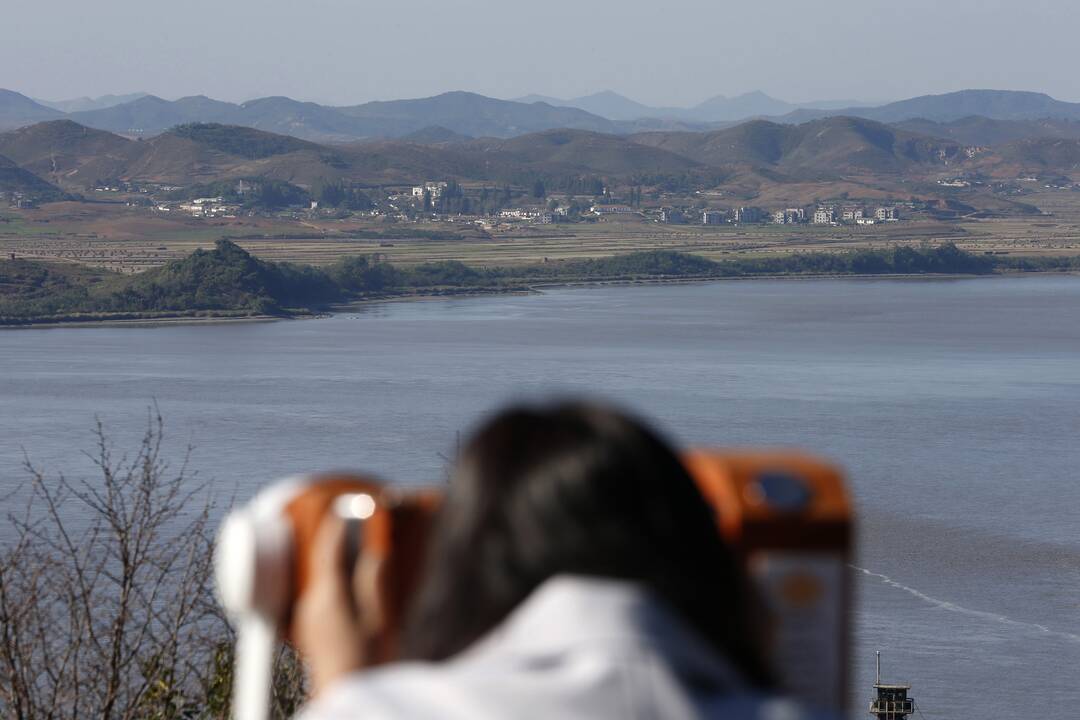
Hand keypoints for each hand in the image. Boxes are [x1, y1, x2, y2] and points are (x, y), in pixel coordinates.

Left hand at [292, 515, 366, 696]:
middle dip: (338, 545)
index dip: (336, 527)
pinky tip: (351, 591)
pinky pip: (321, 597)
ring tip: (356, 558)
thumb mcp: (378, 619)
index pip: (328, 551)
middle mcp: (311, 605)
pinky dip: (334, 585)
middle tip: (354, 528)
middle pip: (323, 564)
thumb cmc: (366, 663)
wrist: (345, 694)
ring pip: (322, 581)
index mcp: (328, 597)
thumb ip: (374, 583)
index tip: (345, 509)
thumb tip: (375, 556)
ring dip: (336, 566)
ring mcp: (307, 620)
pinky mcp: (310, 633)